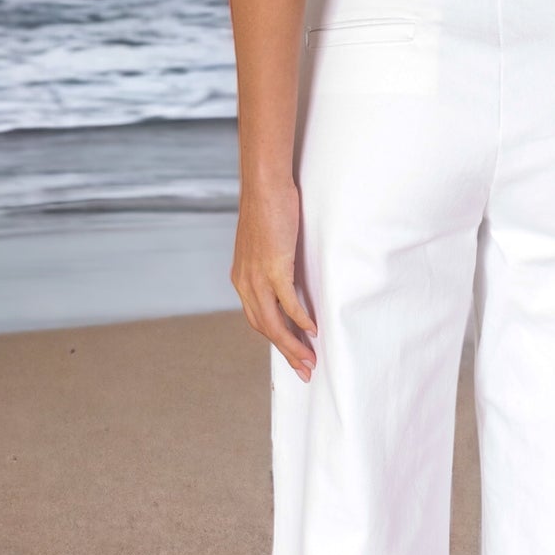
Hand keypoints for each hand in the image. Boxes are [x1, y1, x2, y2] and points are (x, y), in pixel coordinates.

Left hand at [231, 176, 317, 380]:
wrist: (263, 184)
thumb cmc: (267, 206)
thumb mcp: (265, 242)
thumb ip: (272, 261)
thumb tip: (288, 273)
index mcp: (242, 278)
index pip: (258, 319)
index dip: (276, 340)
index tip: (293, 354)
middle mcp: (246, 282)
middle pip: (265, 329)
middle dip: (285, 352)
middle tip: (304, 370)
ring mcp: (258, 277)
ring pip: (274, 323)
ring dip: (293, 345)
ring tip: (310, 359)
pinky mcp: (274, 267)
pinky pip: (288, 303)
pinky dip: (300, 319)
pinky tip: (312, 329)